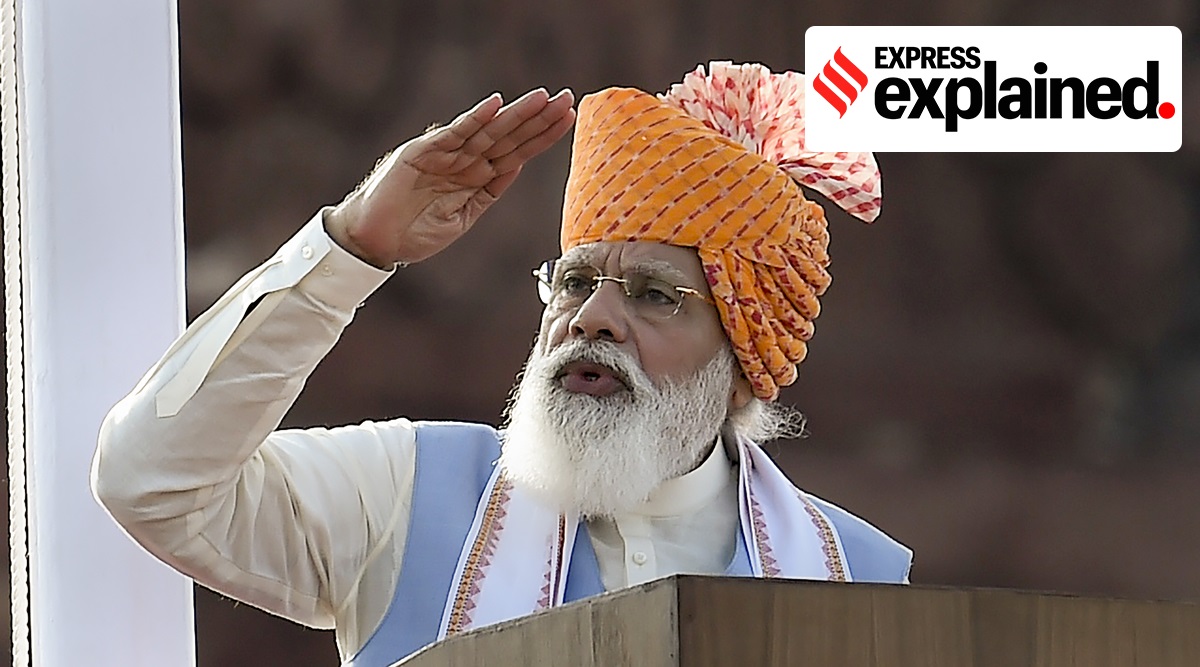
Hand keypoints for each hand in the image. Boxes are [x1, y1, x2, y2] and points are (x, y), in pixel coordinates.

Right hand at [326, 88, 575, 266]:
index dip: (542, 135)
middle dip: (538, 118)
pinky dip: (474, 118)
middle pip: (509, 135)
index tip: (568, 118)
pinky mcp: (422, 151)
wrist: (375, 241)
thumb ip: (489, 192)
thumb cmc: (415, 233)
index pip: (517, 151)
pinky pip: (454, 133)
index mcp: (477, 177)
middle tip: (567, 98)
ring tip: (542, 98)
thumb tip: (516, 167)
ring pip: (488, 130)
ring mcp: (445, 154)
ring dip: (515, 114)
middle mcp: (465, 160)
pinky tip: (495, 105)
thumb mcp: (463, 217)